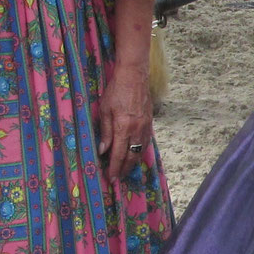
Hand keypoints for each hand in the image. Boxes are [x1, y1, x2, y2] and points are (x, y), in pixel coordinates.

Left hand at [98, 60, 153, 182]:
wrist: (134, 76)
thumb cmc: (116, 91)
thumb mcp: (105, 110)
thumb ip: (105, 132)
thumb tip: (103, 150)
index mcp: (123, 127)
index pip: (119, 154)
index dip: (115, 168)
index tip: (111, 178)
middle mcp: (137, 130)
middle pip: (132, 156)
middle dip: (124, 169)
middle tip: (118, 178)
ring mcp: (145, 127)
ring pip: (141, 151)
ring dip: (133, 162)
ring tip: (126, 170)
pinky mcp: (150, 123)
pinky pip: (146, 142)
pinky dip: (140, 151)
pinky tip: (136, 154)